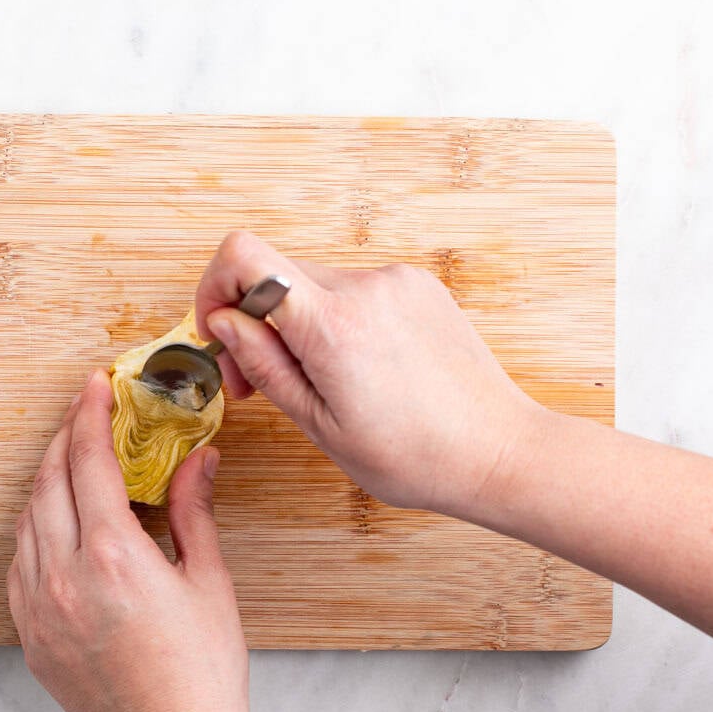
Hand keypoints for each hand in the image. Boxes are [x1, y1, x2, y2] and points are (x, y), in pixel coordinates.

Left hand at [8, 370, 257, 711]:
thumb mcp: (209, 582)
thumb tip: (198, 462)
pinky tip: (56, 525)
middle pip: (49, 481)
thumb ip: (195, 512)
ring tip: (72, 464)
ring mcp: (40, 609)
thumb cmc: (200, 677)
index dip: (91, 415)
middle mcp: (66, 578)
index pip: (90, 462)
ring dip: (46, 481)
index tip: (94, 388)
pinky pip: (19, 563)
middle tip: (84, 415)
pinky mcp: (32, 636)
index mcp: (114, 557)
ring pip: (26, 520)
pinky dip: (33, 529)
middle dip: (65, 438)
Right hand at [195, 231, 544, 515]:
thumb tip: (223, 322)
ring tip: (321, 381)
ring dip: (300, 324)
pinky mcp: (418, 284)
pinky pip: (354, 290)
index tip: (218, 330)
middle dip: (255, 322)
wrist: (498, 451)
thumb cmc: (415, 456)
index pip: (244, 255)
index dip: (214, 287)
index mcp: (333, 325)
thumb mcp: (321, 425)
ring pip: (314, 284)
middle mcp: (365, 286)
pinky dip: (339, 320)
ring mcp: (396, 281)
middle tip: (261, 381)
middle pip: (275, 274)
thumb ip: (265, 364)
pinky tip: (360, 368)